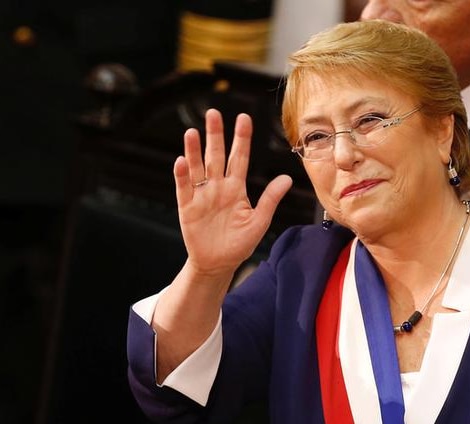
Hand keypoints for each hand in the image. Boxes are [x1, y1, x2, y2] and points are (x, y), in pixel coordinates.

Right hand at [174, 109, 291, 277]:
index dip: (241, 138)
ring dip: (194, 150)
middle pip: (216, 156)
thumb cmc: (239, 243)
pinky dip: (182, 175)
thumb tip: (287, 179)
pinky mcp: (187, 207)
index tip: (244, 117)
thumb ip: (270, 199)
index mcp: (236, 188)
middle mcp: (218, 186)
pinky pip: (184, 188)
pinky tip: (181, 161)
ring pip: (197, 167)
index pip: (239, 157)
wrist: (218, 264)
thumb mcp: (259, 221)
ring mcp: (201, 195)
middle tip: (214, 113)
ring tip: (192, 132)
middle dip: (215, 135)